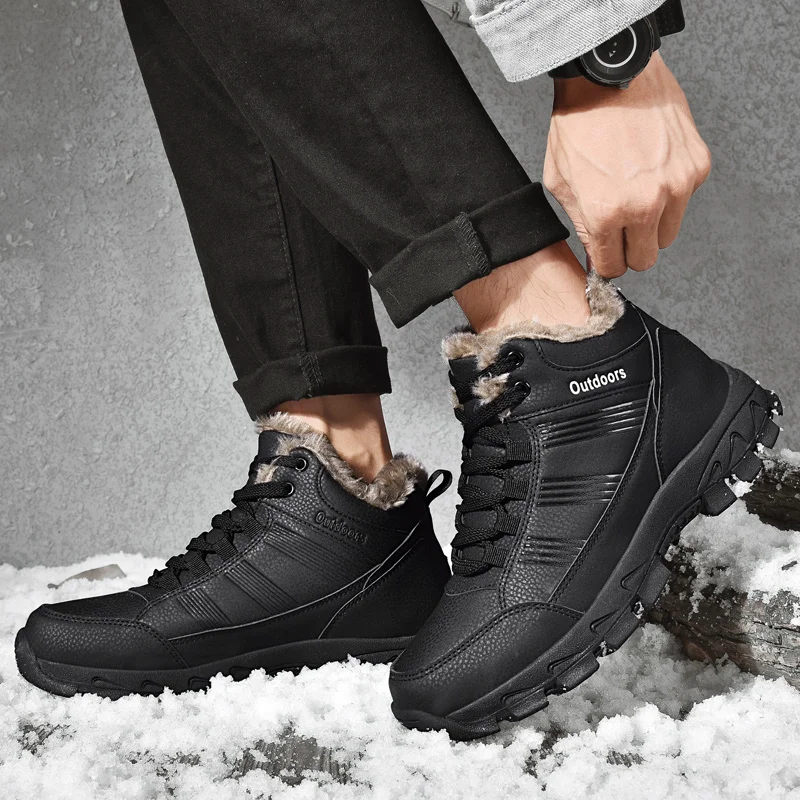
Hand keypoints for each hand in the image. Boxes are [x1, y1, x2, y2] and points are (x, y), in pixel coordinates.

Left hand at [543, 52, 710, 277]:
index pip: (614, 267)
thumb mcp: (560, 183)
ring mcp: (676, 185)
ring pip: (668, 234)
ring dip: (652, 225)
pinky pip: (685, 200)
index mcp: (606, 213)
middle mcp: (645, 204)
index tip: (608, 256)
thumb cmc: (579, 124)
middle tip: (621, 231)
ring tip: (635, 195)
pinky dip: (670, 193)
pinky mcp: (696, 166)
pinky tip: (650, 170)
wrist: (608, 76)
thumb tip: (596, 252)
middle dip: (630, 249)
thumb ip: (580, 225)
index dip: (608, 263)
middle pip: (646, 259)